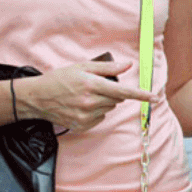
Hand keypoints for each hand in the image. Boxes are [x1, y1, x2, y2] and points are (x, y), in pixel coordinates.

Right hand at [19, 60, 154, 130]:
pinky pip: (100, 118)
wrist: (37, 97)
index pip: (123, 91)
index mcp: (92, 85)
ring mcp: (86, 116)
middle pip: (117, 99)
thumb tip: (127, 65)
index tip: (154, 98)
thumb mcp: (82, 67)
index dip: (141, 95)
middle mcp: (90, 102)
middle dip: (113, 93)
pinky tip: (81, 106)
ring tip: (86, 96)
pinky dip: (96, 113)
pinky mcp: (82, 125)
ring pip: (109, 109)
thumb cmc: (60, 79)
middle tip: (97, 87)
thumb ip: (107, 68)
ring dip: (104, 103)